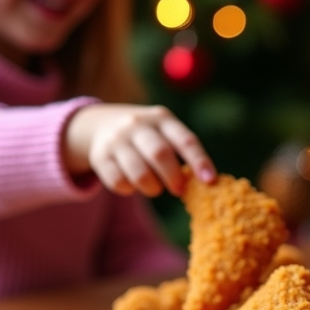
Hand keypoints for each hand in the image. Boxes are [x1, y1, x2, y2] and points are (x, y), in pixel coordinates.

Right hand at [63, 103, 215, 196]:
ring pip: (139, 173)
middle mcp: (137, 125)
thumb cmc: (147, 136)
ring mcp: (116, 140)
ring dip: (152, 188)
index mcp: (162, 118)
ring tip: (154, 188)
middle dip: (173, 177)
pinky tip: (133, 184)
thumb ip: (180, 152)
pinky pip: (119, 182)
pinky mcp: (100, 156)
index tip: (209, 180)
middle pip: (160, 154)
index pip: (185, 140)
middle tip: (179, 190)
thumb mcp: (164, 132)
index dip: (199, 161)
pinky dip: (130, 190)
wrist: (101, 123)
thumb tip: (202, 183)